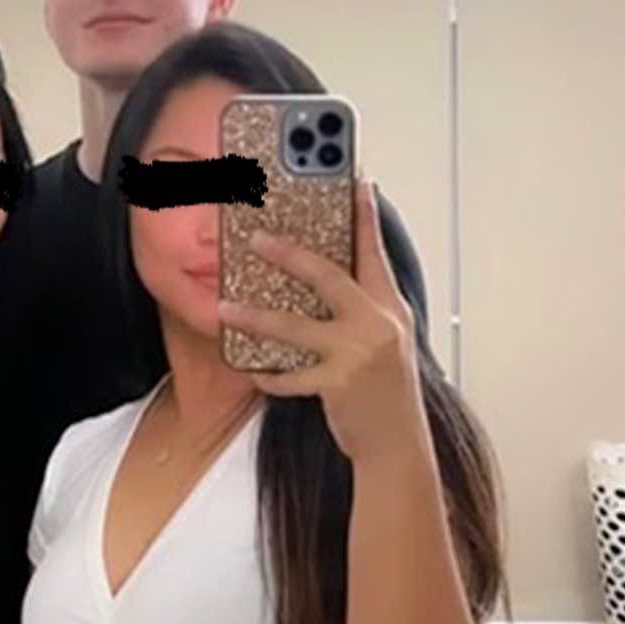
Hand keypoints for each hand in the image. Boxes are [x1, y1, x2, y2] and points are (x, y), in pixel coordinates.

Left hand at [217, 179, 426, 465]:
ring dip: (255, 317)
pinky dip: (269, 374)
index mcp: (388, 306)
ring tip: (226, 308)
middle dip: (288, 254)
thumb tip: (323, 279)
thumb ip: (362, 308)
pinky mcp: (340, 383)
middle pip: (327, 275)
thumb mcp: (386, 339)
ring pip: (295, 326)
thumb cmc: (386, 389)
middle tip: (255, 238)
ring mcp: (359, 352)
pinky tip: (253, 371)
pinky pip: (291, 373)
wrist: (398, 444)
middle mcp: (378, 322)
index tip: (355, 180)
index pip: (374, 250)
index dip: (364, 214)